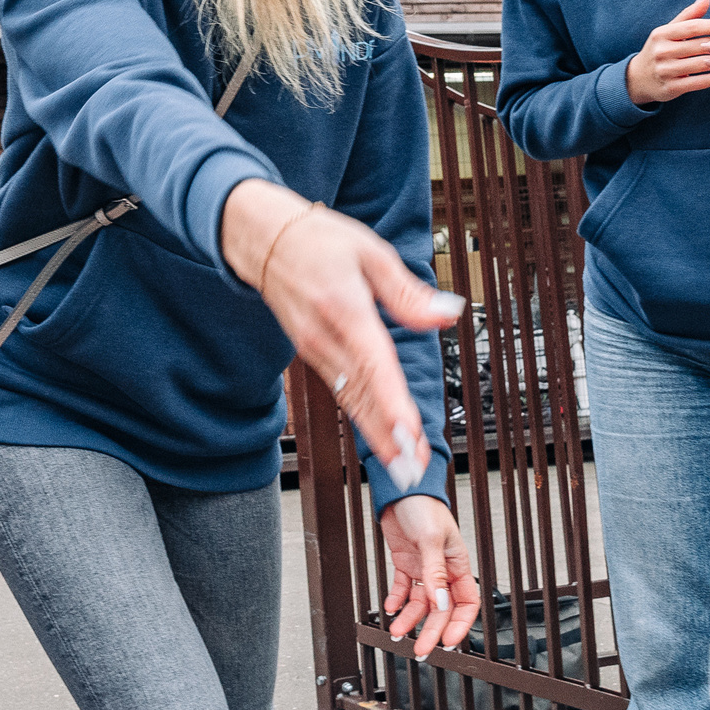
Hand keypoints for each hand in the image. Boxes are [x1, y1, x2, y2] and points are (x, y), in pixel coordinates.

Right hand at [220, 180, 461, 487]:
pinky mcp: (312, 355)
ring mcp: (314, 349)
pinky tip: (384, 438)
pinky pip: (343, 392)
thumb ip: (408, 292)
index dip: (390, 400)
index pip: (371, 363)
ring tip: (406, 466)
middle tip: (413, 470)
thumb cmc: (316, 241)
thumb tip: (447, 313)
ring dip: (378, 435)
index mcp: (343, 308)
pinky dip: (364, 418)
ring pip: (351, 400)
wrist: (262, 239)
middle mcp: (324, 336)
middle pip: (360, 394)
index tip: (407, 431)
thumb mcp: (370, 252)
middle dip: (387, 435)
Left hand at [379, 495, 477, 657]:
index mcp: (457, 564)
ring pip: (420, 602)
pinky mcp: (405, 563)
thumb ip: (435, 572)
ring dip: (409, 618)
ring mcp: (423, 568)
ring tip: (398, 631)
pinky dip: (396, 600)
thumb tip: (441, 602)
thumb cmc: (423, 506)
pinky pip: (403, 588)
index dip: (459, 624)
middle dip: (431, 630)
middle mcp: (442, 570)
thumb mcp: (431, 538)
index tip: (449, 641)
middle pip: (440, 609)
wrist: (399, 490)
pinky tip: (390, 608)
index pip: (465, 603)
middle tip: (421, 649)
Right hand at [624, 0, 709, 104]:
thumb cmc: (660, 50)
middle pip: (699, 45)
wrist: (638, 80)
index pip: (693, 26)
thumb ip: (689, 16)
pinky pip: (697, 83)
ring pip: (700, 64)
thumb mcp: (669, 31)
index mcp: (661, 34)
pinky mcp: (670, 88)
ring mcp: (664, 71)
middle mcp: (661, 51)